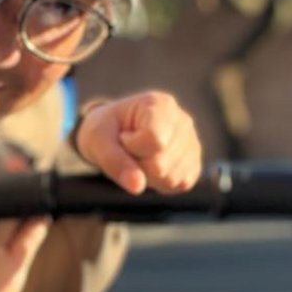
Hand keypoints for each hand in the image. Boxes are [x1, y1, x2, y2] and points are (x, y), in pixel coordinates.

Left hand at [74, 90, 201, 194]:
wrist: (114, 134)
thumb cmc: (106, 131)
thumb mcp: (97, 139)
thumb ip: (114, 161)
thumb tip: (137, 186)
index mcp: (161, 105)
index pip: (154, 139)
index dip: (132, 147)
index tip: (123, 137)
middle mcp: (183, 121)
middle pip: (161, 164)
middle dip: (138, 165)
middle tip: (130, 150)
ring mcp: (192, 143)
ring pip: (170, 178)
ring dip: (147, 176)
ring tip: (140, 157)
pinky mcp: (194, 164)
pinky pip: (179, 184)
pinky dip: (160, 183)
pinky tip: (151, 167)